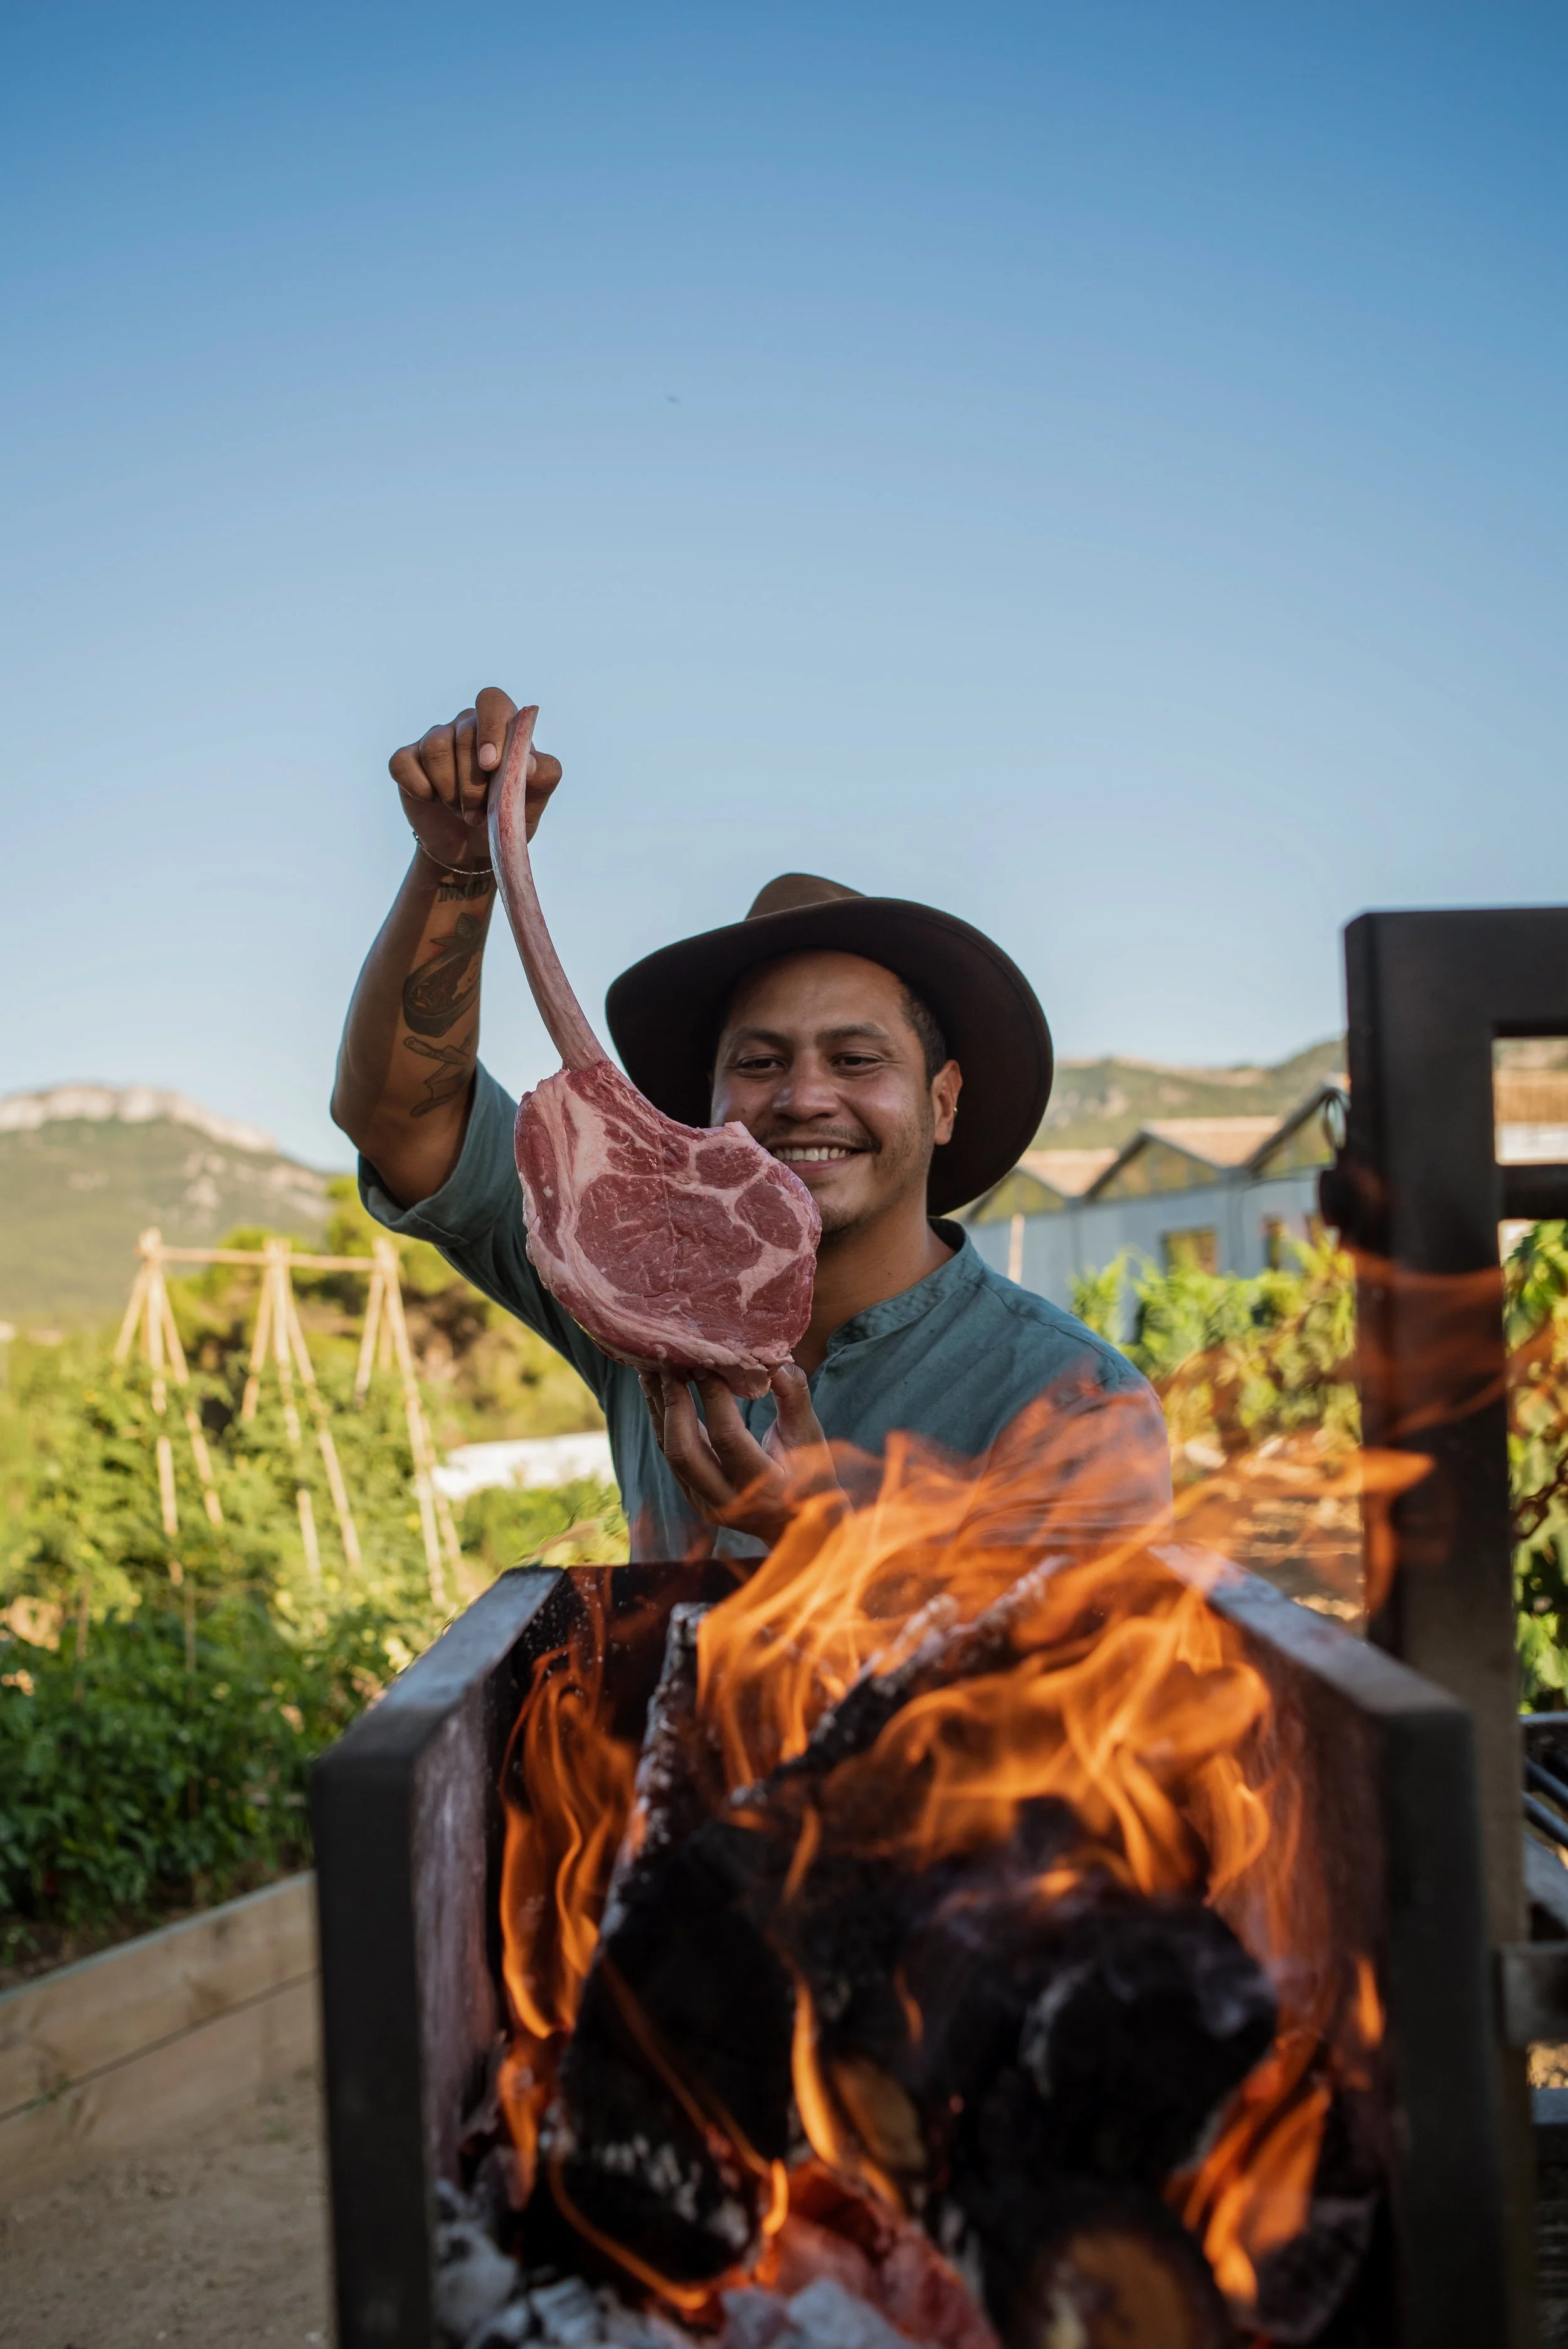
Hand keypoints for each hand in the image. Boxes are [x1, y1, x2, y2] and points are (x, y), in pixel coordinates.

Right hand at [390, 686, 561, 871]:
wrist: (471, 849)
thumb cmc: (505, 818)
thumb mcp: (533, 803)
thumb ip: (543, 776)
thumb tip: (529, 762)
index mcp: (500, 727)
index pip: (491, 701)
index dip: (490, 728)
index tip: (491, 765)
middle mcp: (465, 726)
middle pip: (464, 732)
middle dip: (472, 781)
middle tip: (479, 813)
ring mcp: (434, 740)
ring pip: (435, 747)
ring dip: (449, 789)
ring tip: (461, 810)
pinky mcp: (407, 760)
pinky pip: (404, 763)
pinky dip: (420, 788)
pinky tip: (432, 800)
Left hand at [641, 1364, 842, 1547]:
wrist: (796, 1525)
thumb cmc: (811, 1476)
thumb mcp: (810, 1437)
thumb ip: (794, 1397)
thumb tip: (774, 1360)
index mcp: (765, 1488)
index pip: (728, 1437)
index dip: (713, 1397)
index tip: (705, 1362)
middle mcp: (729, 1501)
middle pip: (685, 1451)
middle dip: (673, 1403)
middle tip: (667, 1362)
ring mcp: (706, 1504)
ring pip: (671, 1454)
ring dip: (659, 1409)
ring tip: (650, 1369)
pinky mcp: (694, 1499)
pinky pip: (672, 1457)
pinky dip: (663, 1422)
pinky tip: (658, 1393)